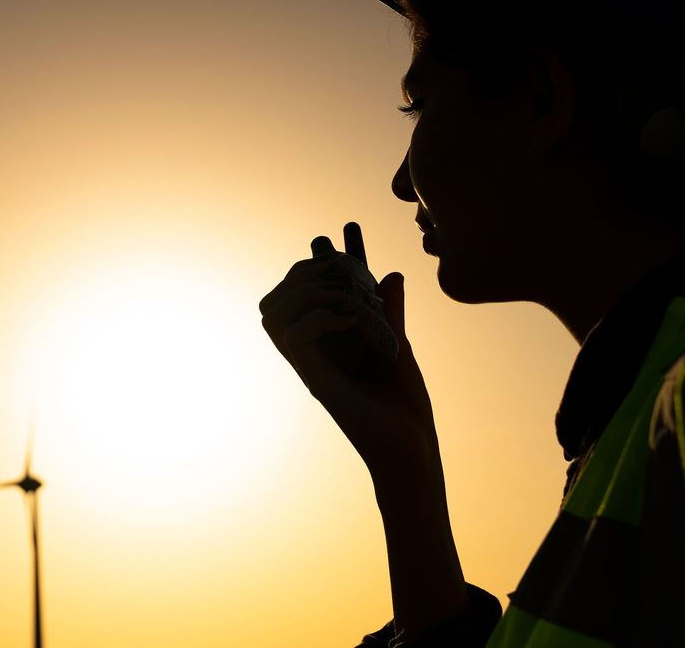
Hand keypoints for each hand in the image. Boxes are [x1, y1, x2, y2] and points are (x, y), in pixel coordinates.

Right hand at [260, 222, 439, 480]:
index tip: (344, 234)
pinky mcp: (317, 381)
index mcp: (324, 346)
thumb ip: (391, 314)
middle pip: (274, 301)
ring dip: (304, 290)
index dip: (315, 263)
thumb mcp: (399, 348)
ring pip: (273, 313)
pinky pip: (294, 336)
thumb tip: (391, 275)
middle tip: (340, 267)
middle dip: (304, 272)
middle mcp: (311, 353)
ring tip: (342, 293)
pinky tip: (350, 317)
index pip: (302, 295)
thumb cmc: (405, 409)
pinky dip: (318, 315)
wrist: (411, 449)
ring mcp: (311, 366)